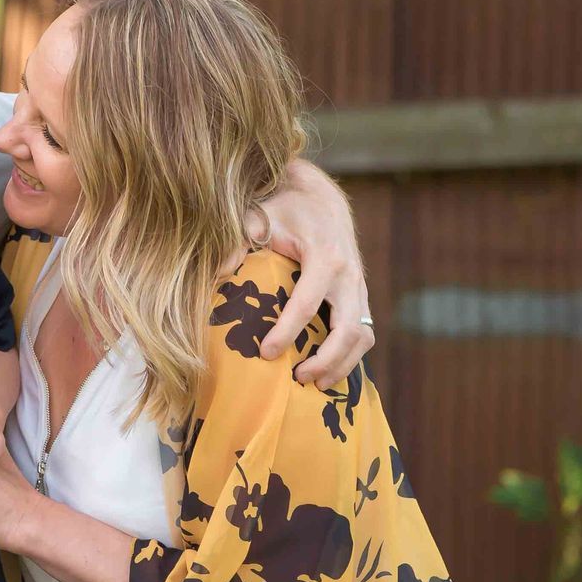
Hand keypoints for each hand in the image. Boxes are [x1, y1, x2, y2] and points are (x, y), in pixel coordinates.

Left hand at [257, 160, 373, 387]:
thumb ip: (239, 241)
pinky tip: (329, 372)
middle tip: (296, 377)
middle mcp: (348, 275)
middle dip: (325, 360)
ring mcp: (359, 287)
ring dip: (342, 364)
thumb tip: (217, 273)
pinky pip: (363, 331)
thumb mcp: (258, 217)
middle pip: (347, 330)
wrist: (321, 197)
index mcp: (325, 257)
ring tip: (316, 384)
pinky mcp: (360, 295)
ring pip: (362, 336)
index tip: (265, 353)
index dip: (287, 332)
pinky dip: (350, 355)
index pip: (307, 304)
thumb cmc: (286, 208)